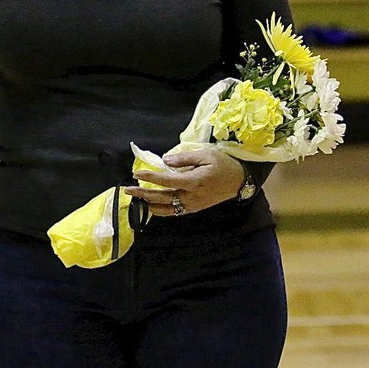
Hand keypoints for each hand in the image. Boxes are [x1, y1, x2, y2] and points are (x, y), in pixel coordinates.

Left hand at [126, 148, 246, 216]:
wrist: (240, 180)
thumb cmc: (223, 164)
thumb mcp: (205, 155)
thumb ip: (183, 158)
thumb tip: (165, 161)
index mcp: (193, 182)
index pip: (166, 180)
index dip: (150, 178)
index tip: (137, 174)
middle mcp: (191, 196)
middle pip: (162, 197)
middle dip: (143, 194)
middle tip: (128, 190)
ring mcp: (193, 204)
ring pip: (167, 208)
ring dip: (150, 204)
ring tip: (136, 200)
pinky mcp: (196, 208)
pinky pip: (176, 212)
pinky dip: (162, 211)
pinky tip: (152, 207)